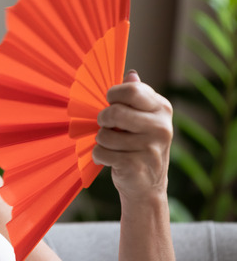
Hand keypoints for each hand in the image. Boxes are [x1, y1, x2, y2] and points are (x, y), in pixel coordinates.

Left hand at [93, 71, 173, 203]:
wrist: (147, 186)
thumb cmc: (138, 145)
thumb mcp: (142, 118)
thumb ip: (136, 96)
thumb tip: (130, 74)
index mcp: (162, 108)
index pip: (131, 90)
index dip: (113, 95)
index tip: (111, 103)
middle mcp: (161, 127)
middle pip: (114, 112)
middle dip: (103, 120)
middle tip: (107, 126)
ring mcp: (150, 147)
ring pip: (104, 135)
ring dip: (101, 141)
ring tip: (113, 147)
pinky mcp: (136, 165)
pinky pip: (101, 152)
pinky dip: (99, 156)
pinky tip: (110, 160)